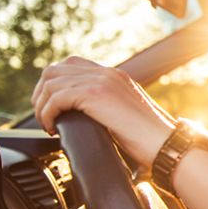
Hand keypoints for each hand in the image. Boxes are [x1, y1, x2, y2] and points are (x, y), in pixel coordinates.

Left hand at [31, 56, 173, 166]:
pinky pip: (56, 98)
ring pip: (51, 82)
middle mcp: (108, 73)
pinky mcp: (96, 94)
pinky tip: (52, 128)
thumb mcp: (128, 115)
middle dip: (42, 93)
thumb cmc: (151, 139)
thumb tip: (88, 118)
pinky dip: (47, 114)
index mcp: (116, 76)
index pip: (73, 65)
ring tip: (47, 124)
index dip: (55, 84)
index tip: (52, 106)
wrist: (166, 144)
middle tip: (44, 116)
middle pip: (56, 69)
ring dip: (42, 105)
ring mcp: (102, 81)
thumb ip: (110, 108)